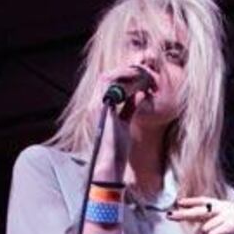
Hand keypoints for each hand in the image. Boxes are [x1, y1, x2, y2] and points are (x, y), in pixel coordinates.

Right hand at [93, 65, 151, 180]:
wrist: (111, 162)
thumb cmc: (117, 147)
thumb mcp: (124, 123)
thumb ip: (129, 108)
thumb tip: (137, 96)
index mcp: (97, 108)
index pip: (106, 84)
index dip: (120, 77)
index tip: (136, 75)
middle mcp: (93, 105)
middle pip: (105, 78)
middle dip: (123, 73)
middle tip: (140, 71)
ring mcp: (96, 106)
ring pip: (107, 78)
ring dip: (124, 75)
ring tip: (140, 74)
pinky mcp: (104, 109)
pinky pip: (113, 87)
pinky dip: (126, 83)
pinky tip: (140, 85)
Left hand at [167, 196, 233, 233]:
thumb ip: (219, 230)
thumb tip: (205, 232)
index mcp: (228, 209)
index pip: (208, 203)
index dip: (194, 202)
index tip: (179, 203)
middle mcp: (230, 209)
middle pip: (203, 210)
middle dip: (186, 213)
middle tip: (170, 215)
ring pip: (211, 224)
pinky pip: (222, 229)